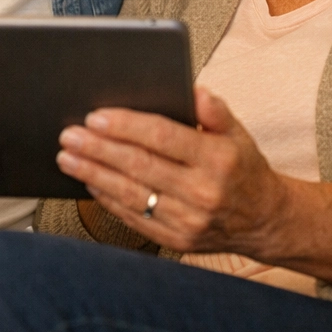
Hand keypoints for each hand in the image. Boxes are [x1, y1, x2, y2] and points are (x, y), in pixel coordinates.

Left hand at [56, 87, 288, 255]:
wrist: (263, 220)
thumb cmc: (243, 169)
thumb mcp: (238, 132)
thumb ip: (215, 110)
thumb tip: (193, 91)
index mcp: (218, 159)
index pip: (163, 137)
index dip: (126, 126)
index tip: (96, 116)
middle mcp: (203, 192)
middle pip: (140, 166)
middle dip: (99, 149)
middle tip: (69, 135)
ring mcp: (189, 221)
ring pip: (131, 194)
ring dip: (94, 174)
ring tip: (68, 157)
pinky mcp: (177, 241)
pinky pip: (135, 218)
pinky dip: (107, 199)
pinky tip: (89, 182)